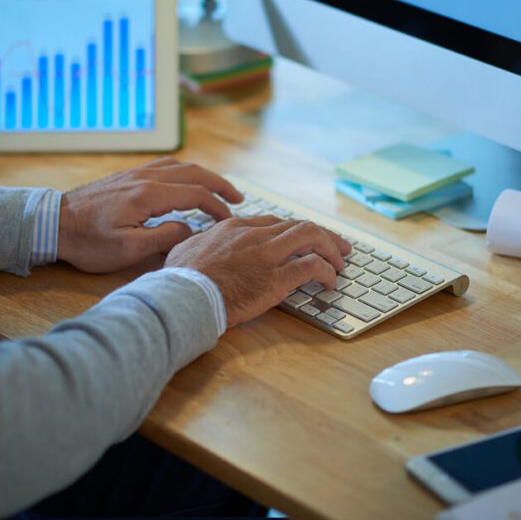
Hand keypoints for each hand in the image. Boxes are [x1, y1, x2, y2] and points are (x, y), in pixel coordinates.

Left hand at [56, 157, 243, 272]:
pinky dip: (185, 172)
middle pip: (193, 173)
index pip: (195, 195)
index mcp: (149, 194)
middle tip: (239, 198)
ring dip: (203, 175)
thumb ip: (163, 238)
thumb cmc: (88, 241)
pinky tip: (186, 182)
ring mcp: (136, 174)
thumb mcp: (127, 249)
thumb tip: (189, 230)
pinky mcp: (127, 177)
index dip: (217, 207)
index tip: (230, 221)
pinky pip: (164, 167)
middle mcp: (145, 178)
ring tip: (219, 189)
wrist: (54, 223)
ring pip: (180, 166)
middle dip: (219, 184)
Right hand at [164, 216, 352, 326]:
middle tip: (338, 246)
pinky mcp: (276, 278)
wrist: (182, 296)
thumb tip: (193, 243)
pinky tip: (330, 282)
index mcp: (234, 227)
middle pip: (299, 226)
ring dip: (331, 249)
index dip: (294, 232)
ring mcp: (267, 255)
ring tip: (341, 262)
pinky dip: (327, 272)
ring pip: (312, 237)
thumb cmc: (179, 279)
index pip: (274, 223)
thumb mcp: (184, 249)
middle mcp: (255, 235)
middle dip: (324, 236)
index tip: (304, 241)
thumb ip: (197, 243)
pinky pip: (313, 266)